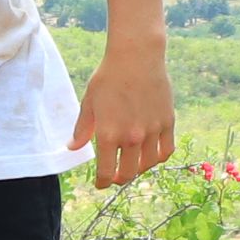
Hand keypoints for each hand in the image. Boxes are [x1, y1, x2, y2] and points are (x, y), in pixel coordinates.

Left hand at [71, 38, 176, 189]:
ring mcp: (152, 131)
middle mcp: (131, 137)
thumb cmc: (108, 77)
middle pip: (128, 173)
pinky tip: (152, 154)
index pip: (106, 172)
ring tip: (133, 164)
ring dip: (139, 169)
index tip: (101, 183)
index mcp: (108, 134)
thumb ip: (82, 129)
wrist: (136, 56)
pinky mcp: (167, 122)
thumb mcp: (89, 102)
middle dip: (120, 178)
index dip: (103, 183)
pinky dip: (159, 157)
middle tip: (116, 175)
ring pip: (148, 165)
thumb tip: (72, 148)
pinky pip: (166, 150)